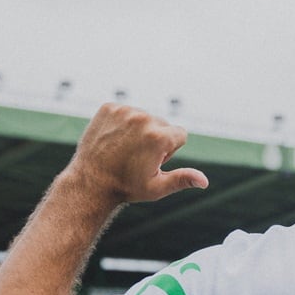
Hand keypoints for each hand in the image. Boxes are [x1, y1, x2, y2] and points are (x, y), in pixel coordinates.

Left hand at [67, 103, 208, 202]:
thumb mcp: (157, 187)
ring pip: (144, 117)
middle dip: (155, 139)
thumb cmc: (126, 187)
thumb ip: (183, 179)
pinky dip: (122, 123)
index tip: (153, 161)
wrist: (90, 182)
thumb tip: (205, 182)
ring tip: (124, 149)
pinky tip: (114, 139)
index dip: (169, 151)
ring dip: (139, 130)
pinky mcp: (109, 107)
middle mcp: (144, 119)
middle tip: (137, 157)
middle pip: (162, 124)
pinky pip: (125, 111)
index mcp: (159, 137)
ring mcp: (124, 111)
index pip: (180, 134)